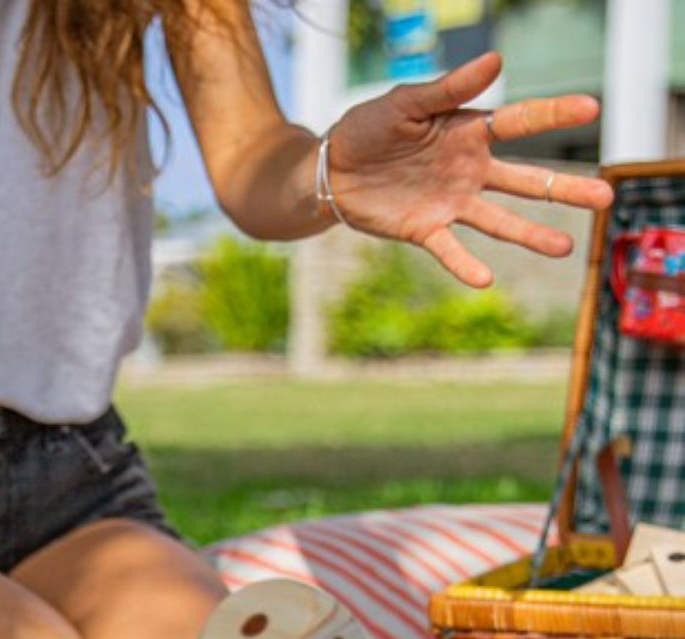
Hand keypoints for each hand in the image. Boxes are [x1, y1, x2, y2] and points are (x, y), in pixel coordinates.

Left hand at [325, 52, 613, 287]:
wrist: (332, 169)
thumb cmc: (370, 128)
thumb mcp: (406, 102)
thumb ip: (449, 88)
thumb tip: (496, 60)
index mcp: (469, 132)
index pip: (520, 122)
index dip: (554, 115)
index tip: (592, 108)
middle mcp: (470, 170)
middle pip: (526, 180)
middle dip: (566, 189)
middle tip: (606, 198)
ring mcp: (451, 203)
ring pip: (500, 221)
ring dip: (531, 234)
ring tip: (566, 248)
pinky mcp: (426, 230)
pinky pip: (450, 250)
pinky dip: (465, 265)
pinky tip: (486, 279)